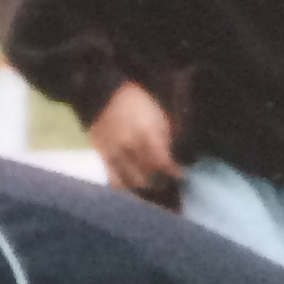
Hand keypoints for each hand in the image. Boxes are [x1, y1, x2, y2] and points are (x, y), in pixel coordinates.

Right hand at [88, 79, 180, 204]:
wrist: (105, 97)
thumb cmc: (138, 103)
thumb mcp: (159, 115)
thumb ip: (165, 137)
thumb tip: (171, 158)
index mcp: (146, 133)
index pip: (162, 162)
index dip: (173, 172)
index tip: (181, 175)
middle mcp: (129, 146)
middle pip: (147, 175)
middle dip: (160, 182)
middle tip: (167, 182)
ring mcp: (114, 153)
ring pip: (130, 181)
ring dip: (143, 186)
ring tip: (151, 185)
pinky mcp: (102, 158)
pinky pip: (113, 179)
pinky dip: (124, 186)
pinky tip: (131, 186)